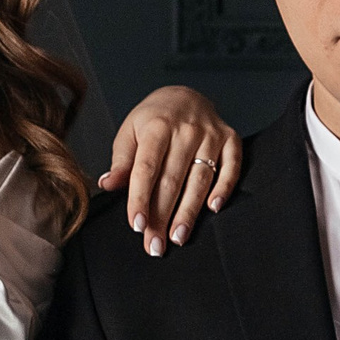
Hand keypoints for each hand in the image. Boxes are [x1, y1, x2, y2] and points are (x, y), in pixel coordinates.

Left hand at [101, 88, 242, 255]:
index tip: (138, 225)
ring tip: (178, 237)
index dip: (140, 198)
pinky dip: (224, 188)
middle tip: (155, 245)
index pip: (146, 169)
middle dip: (162, 216)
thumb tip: (107, 184)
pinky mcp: (231, 139)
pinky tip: (213, 209)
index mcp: (156, 127)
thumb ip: (121, 161)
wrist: (185, 94)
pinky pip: (231, 167)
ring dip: (189, 211)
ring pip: (200, 179)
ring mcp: (211, 134)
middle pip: (172, 180)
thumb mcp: (130, 132)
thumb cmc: (153, 119)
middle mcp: (186, 130)